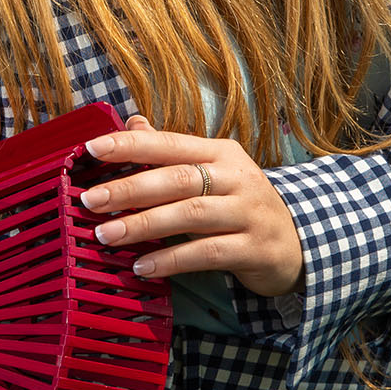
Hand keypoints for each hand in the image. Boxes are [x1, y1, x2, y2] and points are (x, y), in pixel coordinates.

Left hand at [79, 112, 304, 299]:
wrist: (299, 243)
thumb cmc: (242, 205)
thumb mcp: (213, 172)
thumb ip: (172, 152)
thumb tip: (132, 123)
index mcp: (221, 153)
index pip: (170, 143)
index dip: (131, 144)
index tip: (92, 149)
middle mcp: (237, 177)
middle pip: (177, 178)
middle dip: (129, 189)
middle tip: (91, 201)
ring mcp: (248, 213)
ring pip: (190, 214)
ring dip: (143, 225)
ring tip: (106, 235)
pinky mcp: (254, 248)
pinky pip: (206, 253)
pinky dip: (171, 260)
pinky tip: (143, 266)